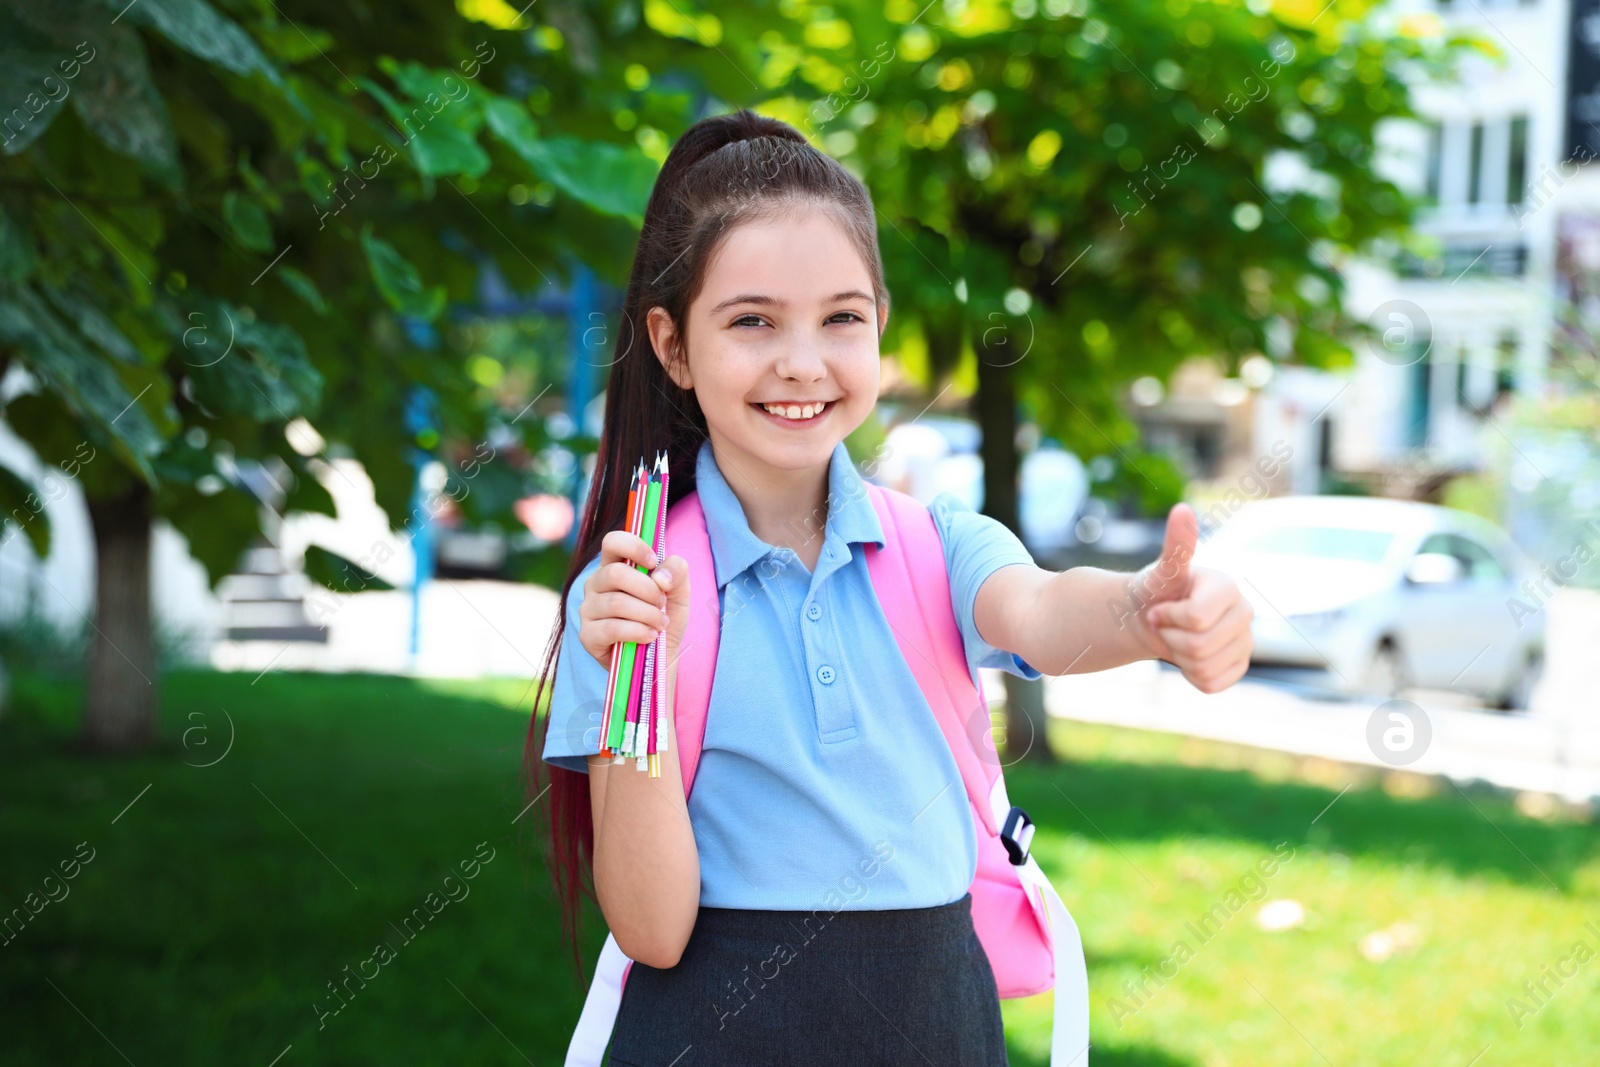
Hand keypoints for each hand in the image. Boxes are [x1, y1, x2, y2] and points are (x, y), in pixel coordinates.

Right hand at [578, 530, 690, 671]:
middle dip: (648, 590)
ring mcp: (588, 610)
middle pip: (615, 573)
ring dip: (647, 614)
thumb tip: (660, 576)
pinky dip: (638, 631)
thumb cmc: (664, 618)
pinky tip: (649, 636)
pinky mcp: (588, 635)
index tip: (653, 562)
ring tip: (660, 624)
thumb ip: (677, 571)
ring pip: (616, 602)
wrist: (660, 658)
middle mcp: (596, 585)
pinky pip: (612, 627)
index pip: (612, 542)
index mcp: (614, 566)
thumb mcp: (679, 592)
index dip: (633, 547)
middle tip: (662, 604)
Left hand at [1129, 503, 1253, 693]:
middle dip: (1171, 638)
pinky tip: (1188, 656)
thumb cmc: (1156, 591)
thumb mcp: (1160, 570)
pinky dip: (1191, 675)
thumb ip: (1175, 546)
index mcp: (1228, 586)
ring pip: (1204, 668)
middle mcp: (1245, 612)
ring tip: (1177, 637)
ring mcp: (1246, 641)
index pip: (1195, 618)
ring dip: (1178, 657)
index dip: (1168, 618)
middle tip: (1166, 624)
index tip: (1161, 608)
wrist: (1153, 618)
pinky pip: (1211, 684)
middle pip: (1199, 646)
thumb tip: (1182, 509)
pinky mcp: (1240, 666)